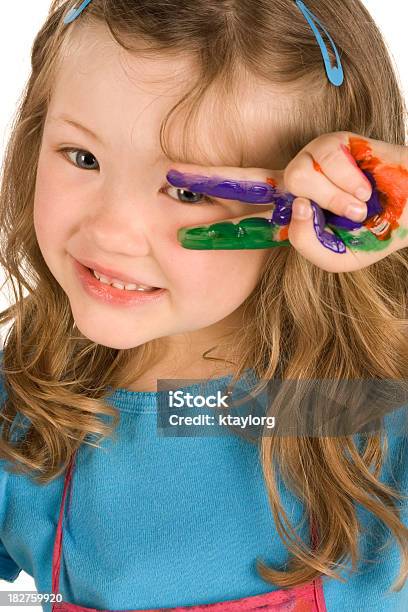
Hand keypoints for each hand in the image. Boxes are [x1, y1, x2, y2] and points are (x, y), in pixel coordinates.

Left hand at [170, 131, 407, 271]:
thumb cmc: (373, 232)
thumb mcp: (336, 256)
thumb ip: (307, 244)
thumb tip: (290, 206)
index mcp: (292, 214)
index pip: (246, 218)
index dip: (215, 223)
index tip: (180, 226)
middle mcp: (293, 187)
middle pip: (243, 180)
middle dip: (207, 177)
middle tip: (169, 172)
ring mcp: (309, 164)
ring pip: (295, 179)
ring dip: (333, 201)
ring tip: (357, 207)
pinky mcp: (328, 143)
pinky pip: (321, 166)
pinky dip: (346, 185)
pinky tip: (364, 189)